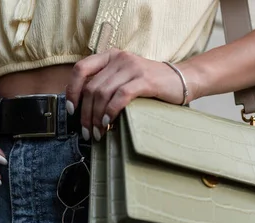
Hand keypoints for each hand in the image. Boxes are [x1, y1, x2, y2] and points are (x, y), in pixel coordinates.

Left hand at [65, 49, 185, 140]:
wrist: (182, 80)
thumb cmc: (149, 84)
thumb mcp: (123, 79)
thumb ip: (105, 86)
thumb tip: (82, 109)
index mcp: (110, 56)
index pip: (81, 70)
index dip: (72, 91)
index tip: (71, 111)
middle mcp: (119, 58)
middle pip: (91, 88)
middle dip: (85, 114)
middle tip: (87, 132)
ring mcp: (132, 67)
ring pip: (103, 94)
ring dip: (97, 117)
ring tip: (98, 133)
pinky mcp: (145, 80)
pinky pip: (120, 96)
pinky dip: (111, 112)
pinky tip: (109, 124)